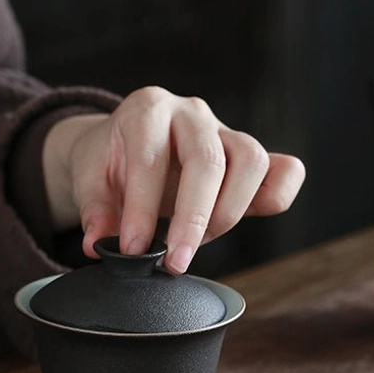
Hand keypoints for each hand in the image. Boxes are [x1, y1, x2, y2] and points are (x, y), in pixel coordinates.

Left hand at [41, 86, 305, 272]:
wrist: (124, 144)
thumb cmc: (111, 161)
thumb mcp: (89, 178)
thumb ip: (95, 210)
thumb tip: (98, 245)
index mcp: (147, 110)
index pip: (151, 159)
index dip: (142, 210)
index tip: (133, 250)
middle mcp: (191, 113)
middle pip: (208, 160)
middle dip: (193, 219)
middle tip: (175, 262)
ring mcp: (226, 131)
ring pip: (251, 161)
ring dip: (228, 211)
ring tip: (199, 241)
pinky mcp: (249, 157)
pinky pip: (284, 171)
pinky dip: (278, 197)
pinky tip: (247, 219)